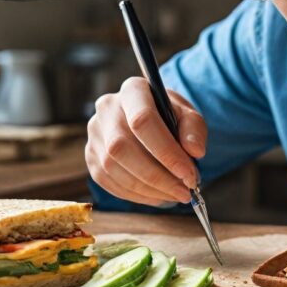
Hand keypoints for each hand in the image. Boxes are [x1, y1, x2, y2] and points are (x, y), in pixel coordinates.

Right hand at [85, 77, 206, 206]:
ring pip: (112, 167)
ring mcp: (95, 133)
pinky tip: (157, 196)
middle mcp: (106, 108)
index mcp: (133, 91)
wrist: (150, 119)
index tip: (187, 174)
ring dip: (147, 189)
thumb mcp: (188, 115)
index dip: (166, 151)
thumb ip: (194, 130)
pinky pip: (107, 181)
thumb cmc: (169, 116)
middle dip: (156, 176)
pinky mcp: (91, 156)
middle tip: (183, 191)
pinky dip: (134, 194)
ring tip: (174, 195)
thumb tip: (195, 151)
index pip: (143, 120)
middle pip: (122, 147)